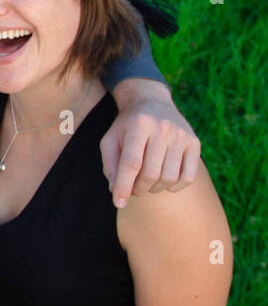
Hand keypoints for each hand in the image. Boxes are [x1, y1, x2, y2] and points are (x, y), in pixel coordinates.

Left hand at [101, 83, 201, 206]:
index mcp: (139, 125)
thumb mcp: (110, 140)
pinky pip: (188, 177)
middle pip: (150, 173)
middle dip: (138, 189)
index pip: (131, 163)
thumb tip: (116, 191)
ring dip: (154, 188)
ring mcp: (182, 135)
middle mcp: (163, 128)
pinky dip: (174, 186)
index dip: (123, 186)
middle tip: (132, 190)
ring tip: (145, 183)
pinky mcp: (195, 143)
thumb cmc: (127, 127)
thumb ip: (110, 165)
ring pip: (169, 177)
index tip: (118, 203)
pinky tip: (163, 181)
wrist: (152, 102)